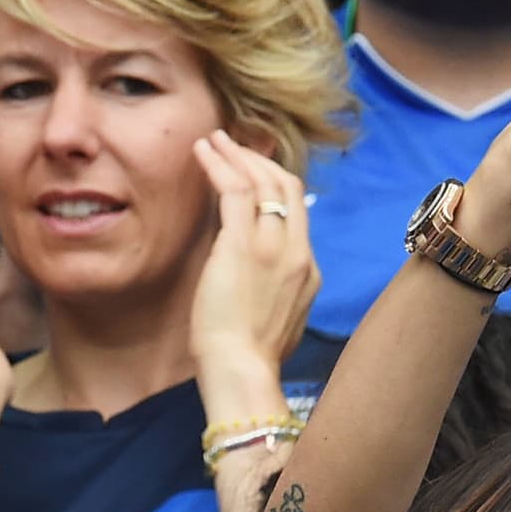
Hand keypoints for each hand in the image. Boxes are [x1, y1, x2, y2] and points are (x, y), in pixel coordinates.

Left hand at [189, 131, 319, 406]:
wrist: (244, 371)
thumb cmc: (250, 357)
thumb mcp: (277, 320)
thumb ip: (274, 290)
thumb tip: (253, 275)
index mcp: (308, 272)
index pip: (298, 214)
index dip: (276, 186)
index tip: (253, 174)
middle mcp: (297, 253)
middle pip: (289, 188)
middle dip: (262, 161)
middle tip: (234, 148)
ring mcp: (273, 247)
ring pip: (264, 181)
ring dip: (238, 154)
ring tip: (215, 140)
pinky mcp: (242, 245)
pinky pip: (235, 189)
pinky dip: (219, 164)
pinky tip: (203, 151)